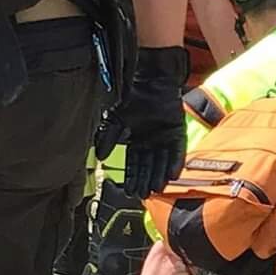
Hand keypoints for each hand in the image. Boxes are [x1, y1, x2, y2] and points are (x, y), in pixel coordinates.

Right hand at [112, 46, 189, 198]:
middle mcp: (151, 142)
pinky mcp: (177, 131)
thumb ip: (108, 138)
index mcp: (136, 140)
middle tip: (142, 195)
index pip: (134, 164)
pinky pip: (178, 151)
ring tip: (156, 189)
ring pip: (162, 161)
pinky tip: (173, 175)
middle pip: (149, 166)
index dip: (132, 177)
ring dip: (160, 175)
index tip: (129, 191)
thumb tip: (97, 157)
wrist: (148, 80)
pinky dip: (175, 162)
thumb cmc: (131, 98)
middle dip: (145, 180)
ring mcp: (165, 137)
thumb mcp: (115, 120)